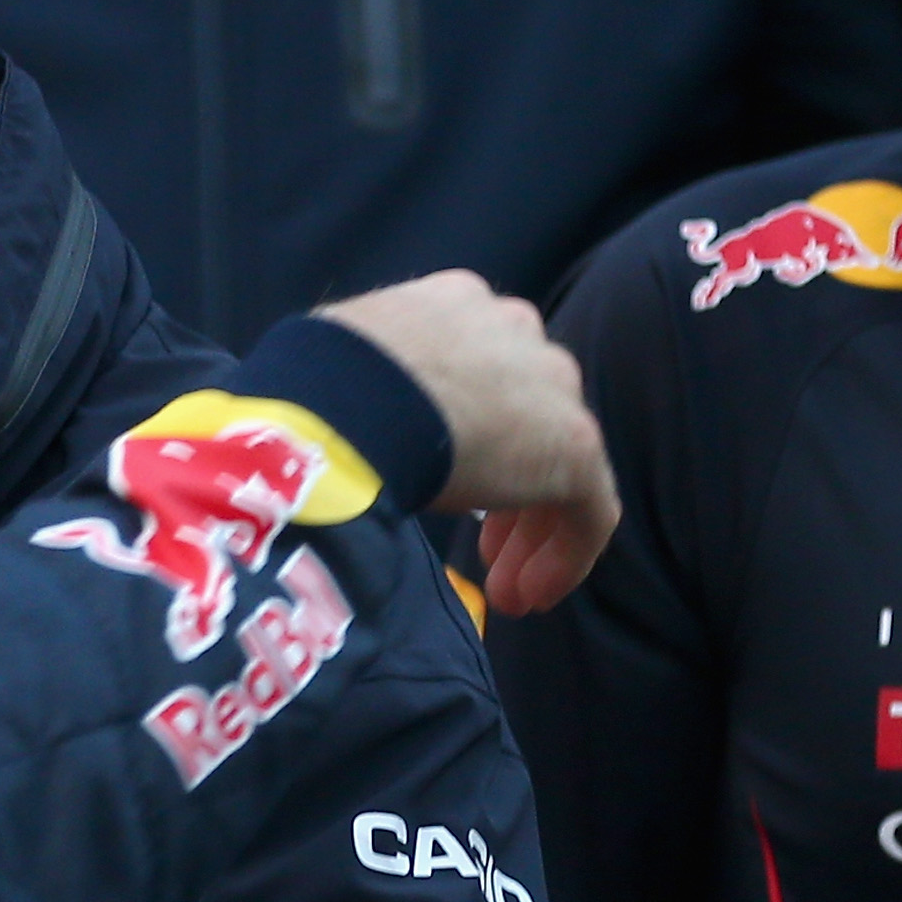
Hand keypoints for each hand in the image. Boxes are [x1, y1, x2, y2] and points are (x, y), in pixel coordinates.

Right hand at [313, 270, 617, 612]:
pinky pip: (588, 511)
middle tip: (482, 549)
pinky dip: (565, 558)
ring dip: (532, 531)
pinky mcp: (573, 446)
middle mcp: (515, 332)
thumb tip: (338, 433)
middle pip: (527, 417)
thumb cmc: (312, 388)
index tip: (449, 488)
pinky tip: (529, 596)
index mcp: (456, 306)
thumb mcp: (335, 370)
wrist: (341, 402)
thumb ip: (364, 392)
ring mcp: (551, 386)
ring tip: (505, 590)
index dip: (469, 435)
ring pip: (558, 465)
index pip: (481, 373)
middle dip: (508, 488)